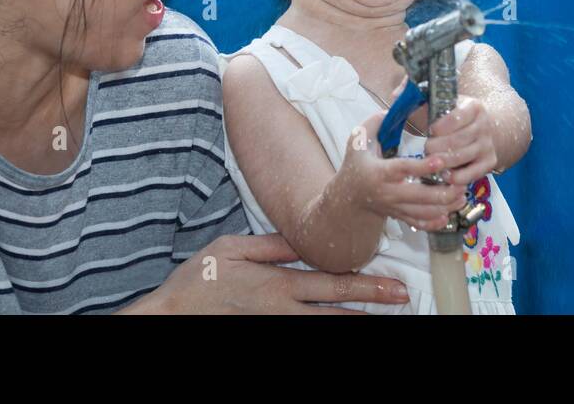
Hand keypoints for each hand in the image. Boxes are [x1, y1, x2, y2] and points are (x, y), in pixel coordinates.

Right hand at [132, 233, 410, 313]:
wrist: (172, 314)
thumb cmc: (199, 279)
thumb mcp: (233, 247)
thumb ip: (272, 245)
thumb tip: (302, 238)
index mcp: (278, 283)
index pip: (332, 284)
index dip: (366, 286)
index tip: (393, 285)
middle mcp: (283, 309)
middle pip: (337, 310)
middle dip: (372, 304)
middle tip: (401, 301)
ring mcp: (277, 327)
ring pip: (325, 329)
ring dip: (355, 323)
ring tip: (381, 319)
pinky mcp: (268, 334)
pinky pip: (303, 335)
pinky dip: (326, 331)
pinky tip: (342, 326)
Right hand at [337, 112, 465, 231]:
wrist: (349, 196)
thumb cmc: (357, 164)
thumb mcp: (358, 141)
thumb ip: (374, 124)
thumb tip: (392, 109)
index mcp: (380, 172)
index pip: (404, 169)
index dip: (423, 166)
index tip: (440, 159)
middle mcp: (389, 192)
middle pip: (419, 197)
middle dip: (443, 192)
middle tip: (460, 182)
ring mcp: (395, 207)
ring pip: (424, 212)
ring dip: (445, 206)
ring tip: (462, 195)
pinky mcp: (400, 216)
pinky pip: (420, 223)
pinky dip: (436, 221)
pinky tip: (450, 212)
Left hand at [422, 95, 497, 185]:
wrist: (477, 128)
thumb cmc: (449, 117)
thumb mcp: (439, 104)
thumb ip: (420, 99)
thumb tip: (398, 94)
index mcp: (474, 107)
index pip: (456, 116)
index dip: (440, 126)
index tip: (430, 130)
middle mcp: (484, 125)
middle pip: (458, 139)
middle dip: (437, 146)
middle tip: (426, 148)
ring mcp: (487, 145)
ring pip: (463, 157)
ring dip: (443, 161)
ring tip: (430, 161)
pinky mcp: (488, 162)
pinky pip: (472, 174)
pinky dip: (455, 177)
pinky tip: (443, 174)